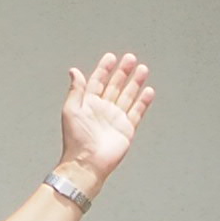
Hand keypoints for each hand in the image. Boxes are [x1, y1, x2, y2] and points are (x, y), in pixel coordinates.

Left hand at [58, 51, 153, 185]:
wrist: (87, 163)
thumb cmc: (75, 139)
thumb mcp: (71, 110)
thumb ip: (76, 90)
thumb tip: (74, 71)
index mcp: (88, 104)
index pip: (97, 81)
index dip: (104, 69)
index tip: (111, 57)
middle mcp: (103, 109)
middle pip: (115, 86)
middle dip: (123, 72)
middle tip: (130, 58)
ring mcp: (116, 118)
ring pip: (128, 96)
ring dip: (135, 83)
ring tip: (143, 69)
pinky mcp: (126, 129)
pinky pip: (137, 112)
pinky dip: (143, 102)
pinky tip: (148, 91)